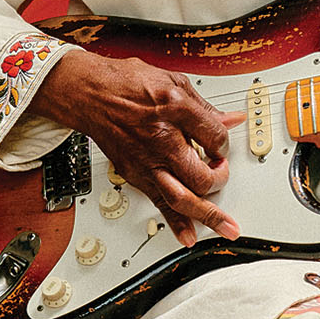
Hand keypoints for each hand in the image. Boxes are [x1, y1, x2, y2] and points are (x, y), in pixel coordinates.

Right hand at [29, 50, 242, 246]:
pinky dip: (176, 223)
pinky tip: (189, 235)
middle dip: (220, 178)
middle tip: (222, 172)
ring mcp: (146, 163)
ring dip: (208, 215)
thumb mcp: (173, 83)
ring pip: (182, 199)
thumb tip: (230, 120)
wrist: (90, 95)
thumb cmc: (125, 84)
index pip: (215, 138)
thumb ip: (204, 108)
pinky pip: (159, 204)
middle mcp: (161, 141)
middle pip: (201, 176)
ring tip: (226, 227)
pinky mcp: (135, 175)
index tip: (221, 144)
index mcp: (174, 111)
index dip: (225, 144)